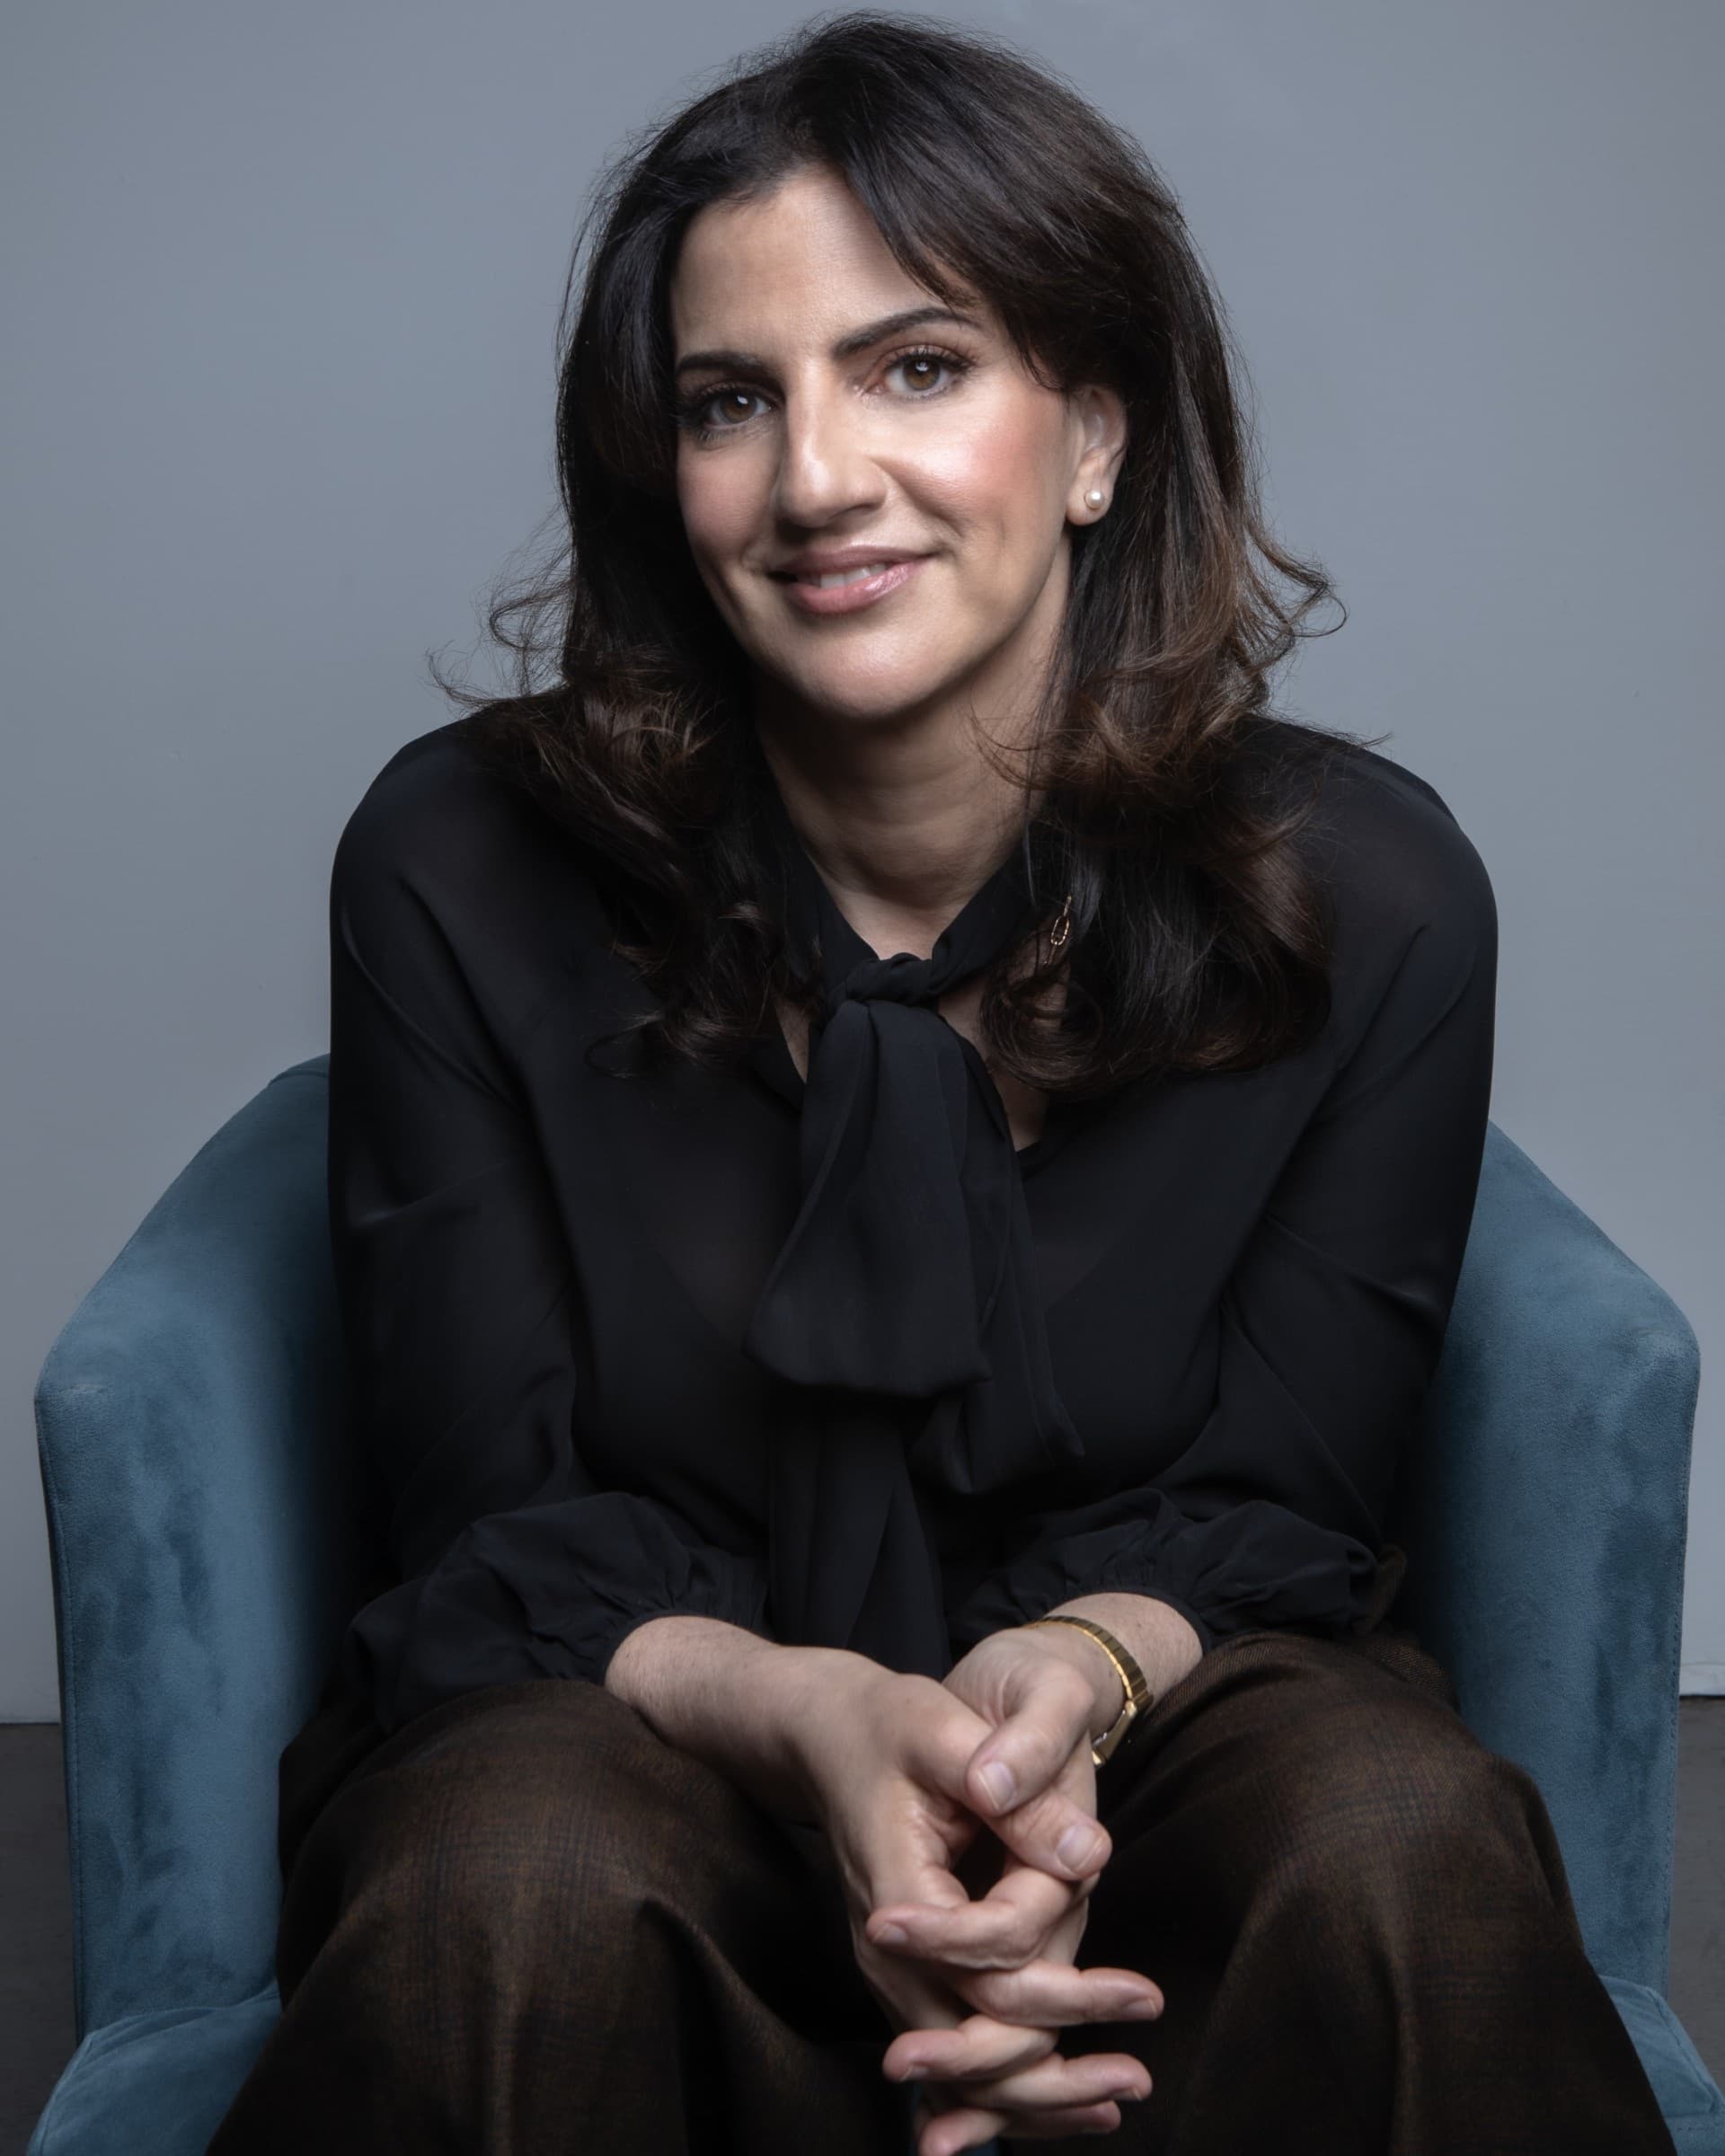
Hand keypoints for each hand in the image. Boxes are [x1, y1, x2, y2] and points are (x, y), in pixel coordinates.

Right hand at [789, 1656, 1157, 2154]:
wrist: (830, 1734)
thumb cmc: (888, 1725)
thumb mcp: (945, 1732)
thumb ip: (1015, 1795)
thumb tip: (1088, 1858)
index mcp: (899, 1893)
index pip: (990, 1969)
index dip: (1068, 1989)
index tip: (1145, 1994)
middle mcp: (890, 1951)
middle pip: (979, 2043)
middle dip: (1060, 2077)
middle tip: (1139, 2078)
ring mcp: (895, 1968)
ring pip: (967, 2064)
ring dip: (1041, 2096)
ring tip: (1121, 2092)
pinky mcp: (911, 1970)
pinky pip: (959, 2045)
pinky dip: (1011, 2080)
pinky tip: (1070, 2099)